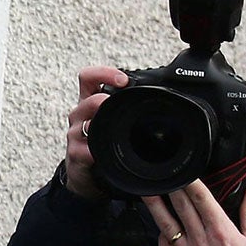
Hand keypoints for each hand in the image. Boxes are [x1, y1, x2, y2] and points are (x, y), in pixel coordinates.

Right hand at [63, 65, 129, 200]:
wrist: (86, 171)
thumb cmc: (102, 140)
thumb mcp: (111, 117)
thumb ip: (128, 104)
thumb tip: (169, 94)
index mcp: (91, 100)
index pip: (89, 78)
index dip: (103, 74)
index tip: (123, 80)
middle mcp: (81, 115)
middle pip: (86, 100)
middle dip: (99, 100)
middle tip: (110, 102)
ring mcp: (76, 134)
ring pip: (82, 124)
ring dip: (94, 124)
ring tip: (105, 127)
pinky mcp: (75, 154)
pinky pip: (83, 150)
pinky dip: (92, 151)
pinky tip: (99, 154)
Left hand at [146, 182, 245, 245]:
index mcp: (221, 231)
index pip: (202, 199)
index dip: (190, 182)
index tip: (184, 170)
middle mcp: (200, 240)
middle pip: (181, 207)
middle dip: (171, 188)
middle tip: (162, 174)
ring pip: (166, 224)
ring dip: (155, 206)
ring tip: (147, 191)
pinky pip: (163, 245)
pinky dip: (160, 232)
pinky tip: (158, 224)